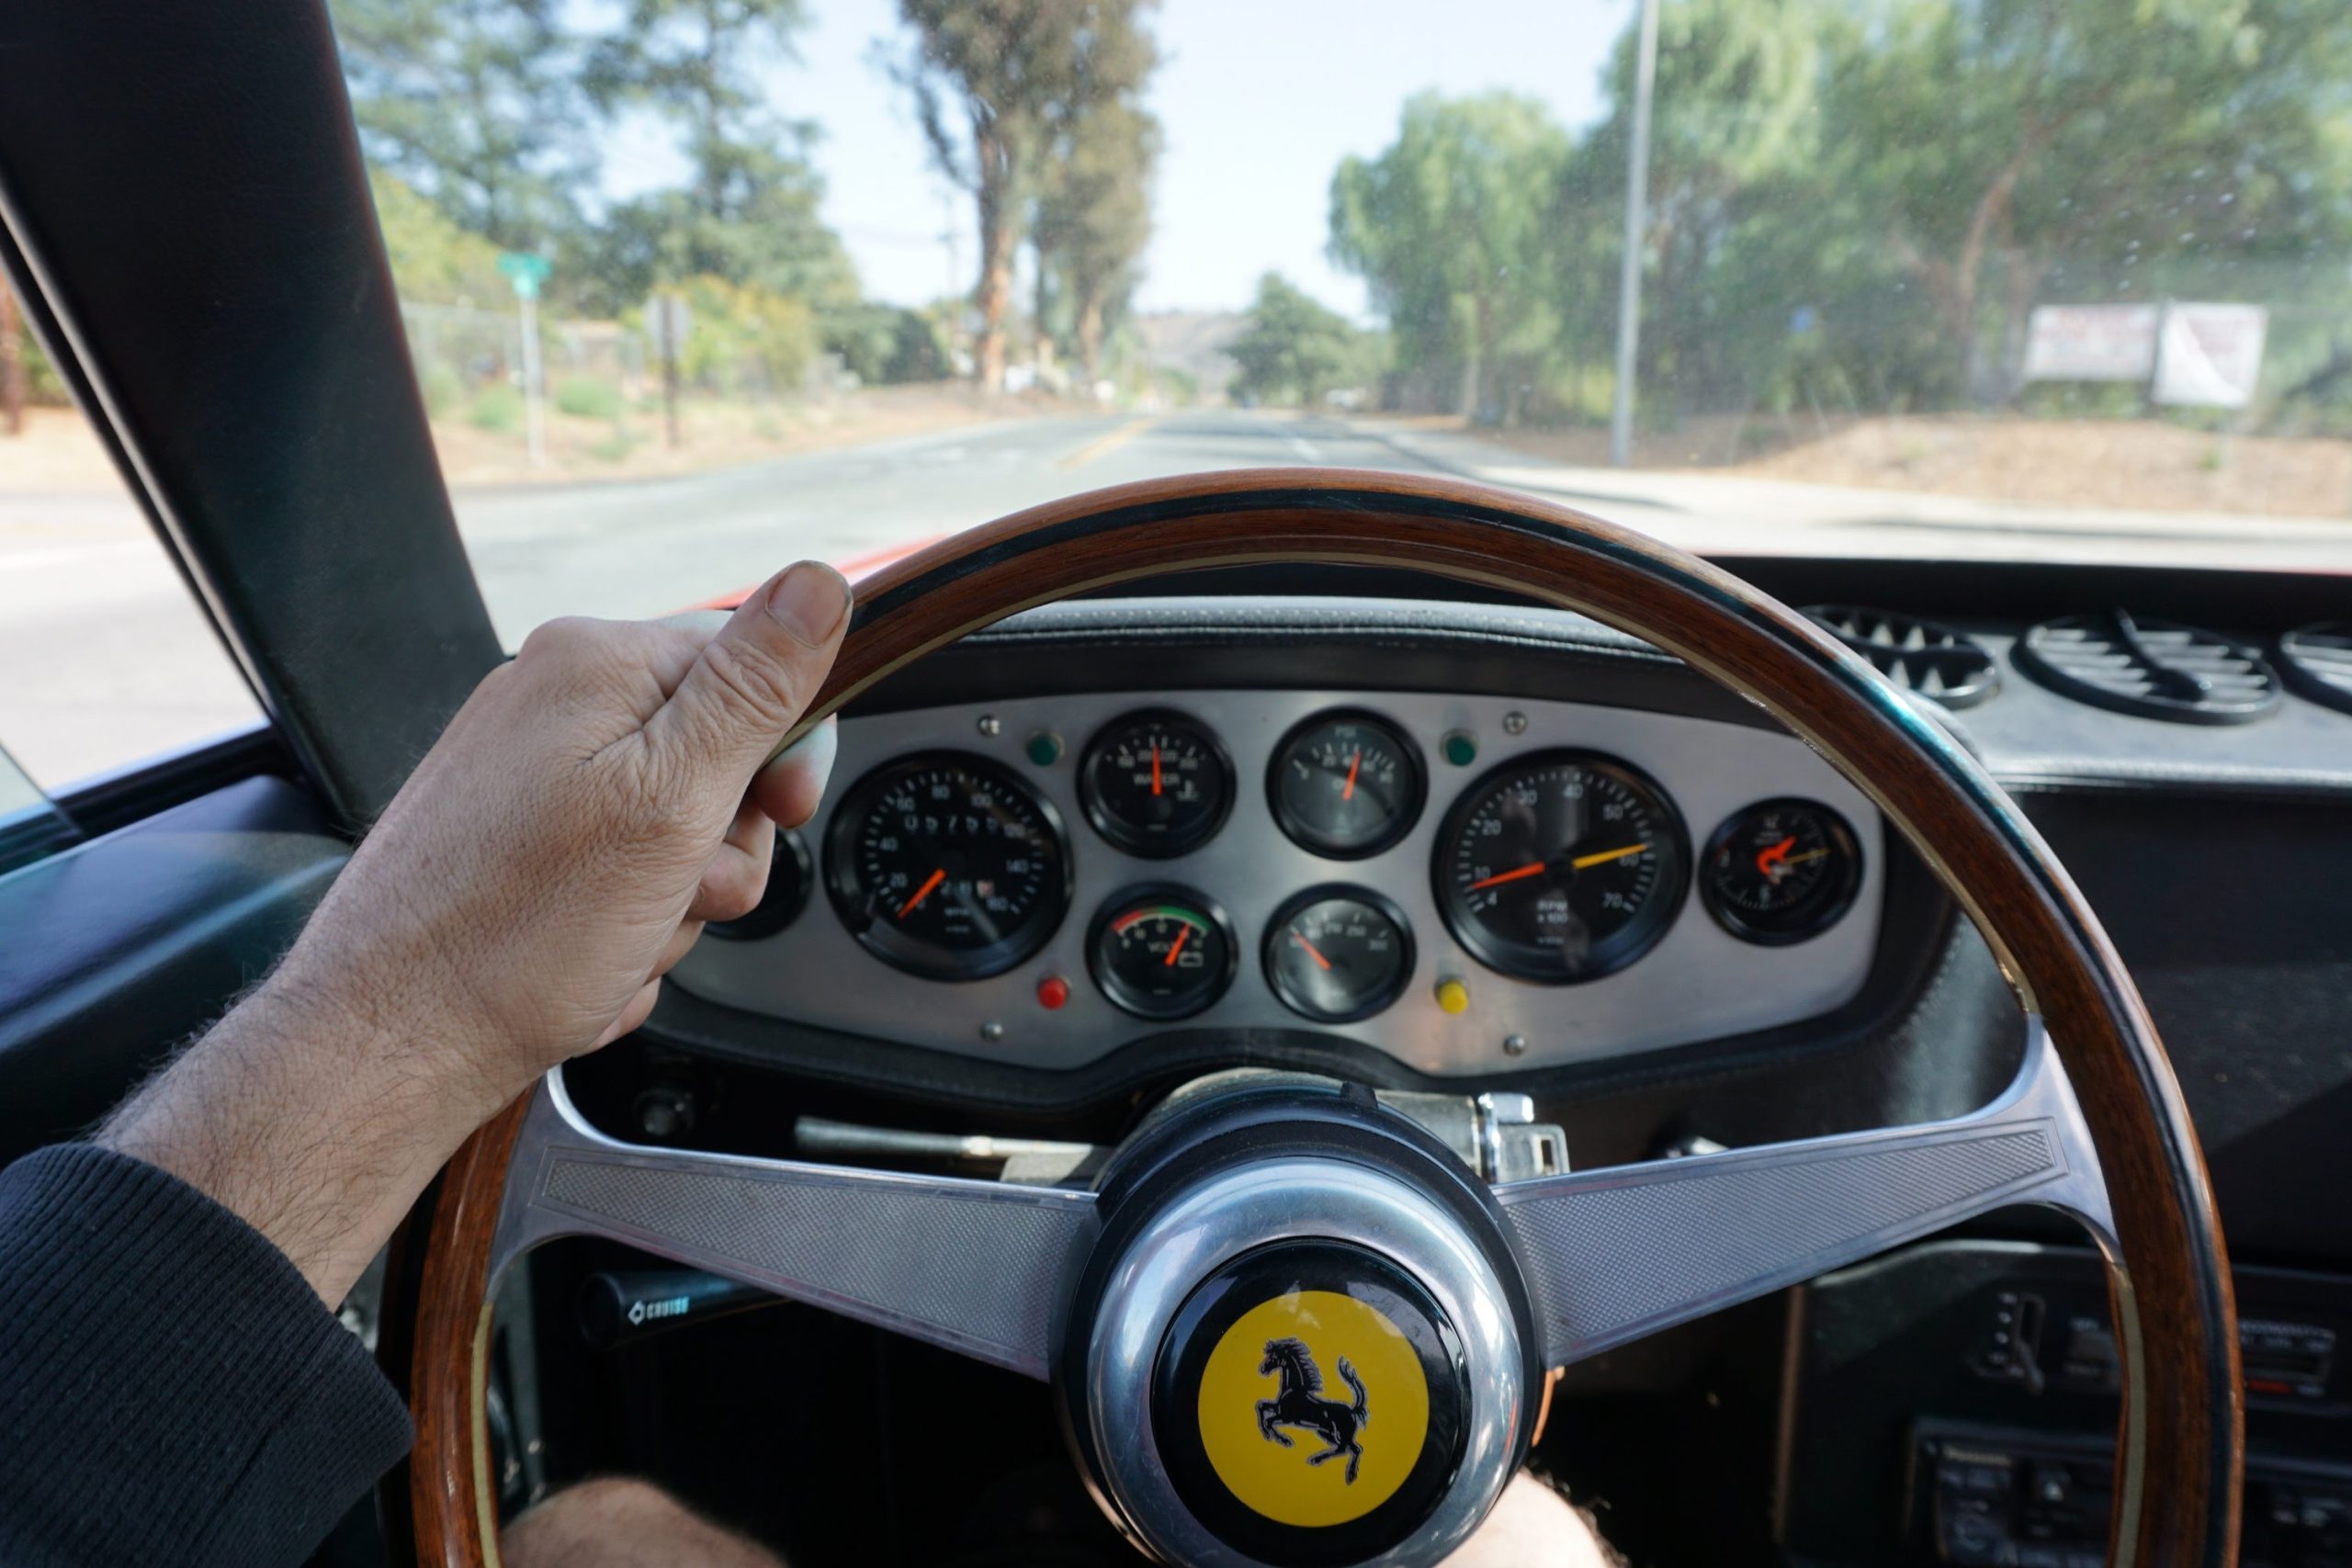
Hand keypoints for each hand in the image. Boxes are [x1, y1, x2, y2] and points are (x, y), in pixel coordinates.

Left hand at [101, 562, 850, 1302]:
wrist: (393, 1038)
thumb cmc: (520, 931)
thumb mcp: (673, 799)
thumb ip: (755, 689)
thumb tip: (821, 578)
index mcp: (598, 662)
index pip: (755, 665)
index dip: (785, 753)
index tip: (776, 814)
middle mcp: (555, 698)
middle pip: (718, 754)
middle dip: (720, 845)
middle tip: (679, 892)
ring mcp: (530, 771)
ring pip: (674, 827)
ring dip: (672, 901)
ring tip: (621, 935)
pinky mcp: (515, 837)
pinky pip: (619, 871)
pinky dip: (622, 925)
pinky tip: (588, 956)